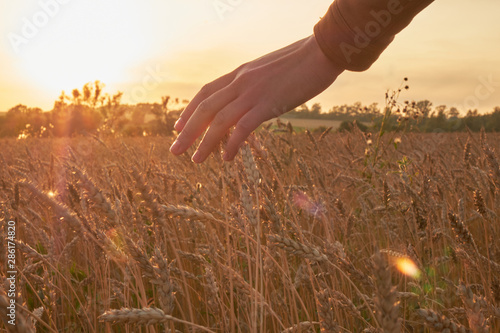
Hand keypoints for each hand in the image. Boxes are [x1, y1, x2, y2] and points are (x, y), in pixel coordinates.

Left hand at [169, 34, 343, 162]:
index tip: (178, 126)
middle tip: (175, 150)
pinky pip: (244, 127)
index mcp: (240, 73)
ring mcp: (254, 92)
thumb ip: (256, 82)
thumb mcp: (270, 69)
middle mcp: (241, 82)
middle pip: (205, 108)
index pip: (206, 92)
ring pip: (219, 120)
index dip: (189, 110)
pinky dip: (232, 144)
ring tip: (195, 160)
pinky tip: (226, 158)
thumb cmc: (302, 61)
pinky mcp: (269, 104)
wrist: (322, 51)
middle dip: (187, 131)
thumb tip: (253, 95)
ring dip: (204, 142)